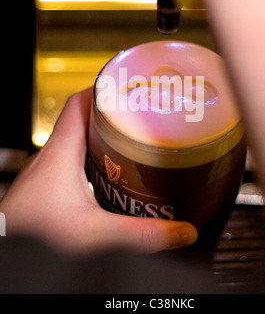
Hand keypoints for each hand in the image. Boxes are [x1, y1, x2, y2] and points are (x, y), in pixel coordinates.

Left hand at [0, 88, 197, 254]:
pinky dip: (91, 156)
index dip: (102, 89)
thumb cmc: (35, 234)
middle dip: (110, 113)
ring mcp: (48, 169)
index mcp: (61, 152)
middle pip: (81, 118)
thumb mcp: (94, 233)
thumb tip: (178, 232)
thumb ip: (139, 233)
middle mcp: (51, 155)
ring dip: (101, 135)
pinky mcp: (48, 184)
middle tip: (136, 114)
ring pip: (76, 138)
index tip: (125, 86)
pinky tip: (107, 172)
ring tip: (128, 139)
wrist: (8, 247)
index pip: (78, 103)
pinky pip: (72, 157)